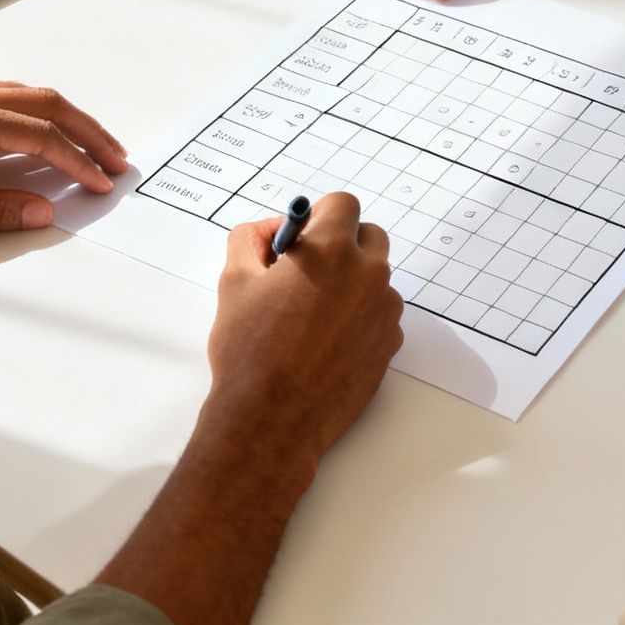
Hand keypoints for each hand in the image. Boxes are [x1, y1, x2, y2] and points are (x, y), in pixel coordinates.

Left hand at [0, 80, 126, 232]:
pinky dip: (36, 112)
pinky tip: (38, 130)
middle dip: (86, 131)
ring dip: (64, 118)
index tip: (101, 183)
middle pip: (46, 105)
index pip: (41, 137)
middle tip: (115, 157)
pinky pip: (5, 96)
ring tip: (88, 144)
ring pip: (27, 95)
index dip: (77, 162)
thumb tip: (40, 210)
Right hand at [203, 193, 404, 466]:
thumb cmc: (250, 351)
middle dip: (342, 245)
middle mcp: (369, 274)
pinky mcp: (390, 343)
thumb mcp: (234, 281)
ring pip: (376, 278)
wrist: (272, 419)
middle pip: (369, 236)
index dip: (319, 216)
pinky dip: (360, 317)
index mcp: (332, 249)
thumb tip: (268, 230)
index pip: (343, 204)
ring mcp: (385, 311)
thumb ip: (250, 239)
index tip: (302, 237)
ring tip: (311, 315)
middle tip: (307, 272)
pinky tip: (326, 342)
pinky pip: (380, 314)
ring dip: (352, 283)